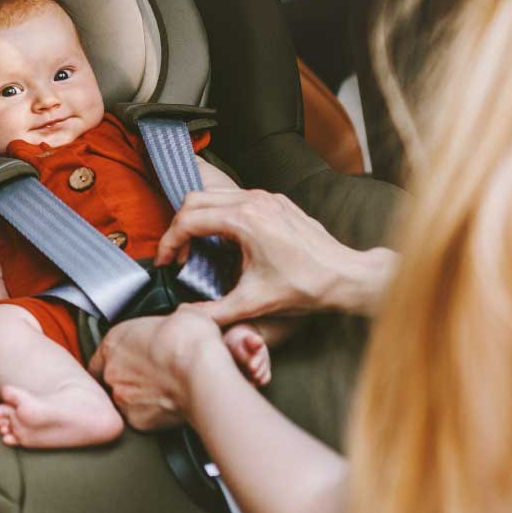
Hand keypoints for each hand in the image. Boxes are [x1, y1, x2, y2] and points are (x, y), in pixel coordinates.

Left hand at [88, 308, 230, 430]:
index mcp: (115, 341)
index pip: (102, 355)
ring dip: (141, 397)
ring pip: (126, 401)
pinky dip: (153, 414)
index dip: (118, 358)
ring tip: (166, 391)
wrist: (200, 371)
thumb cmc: (189, 341)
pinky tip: (171, 405)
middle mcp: (112, 371)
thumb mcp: (183, 314)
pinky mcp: (136, 420)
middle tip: (155, 375)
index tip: (133, 359)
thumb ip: (173, 319)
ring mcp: (122, 397)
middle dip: (131, 378)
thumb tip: (184, 319)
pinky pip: (141, 418)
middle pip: (112, 379)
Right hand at [156, 189, 382, 323]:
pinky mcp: (276, 202)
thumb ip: (215, 311)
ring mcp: (266, 198)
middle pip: (195, 200)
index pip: (188, 220)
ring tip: (196, 249)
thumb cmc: (306, 287)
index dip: (169, 243)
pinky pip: (236, 198)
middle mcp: (254, 200)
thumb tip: (187, 317)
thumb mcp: (254, 303)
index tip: (166, 264)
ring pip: (214, 195)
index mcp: (244, 220)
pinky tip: (225, 243)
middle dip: (178, 227)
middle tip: (177, 256)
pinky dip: (220, 215)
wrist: (346, 276)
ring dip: (198, 219)